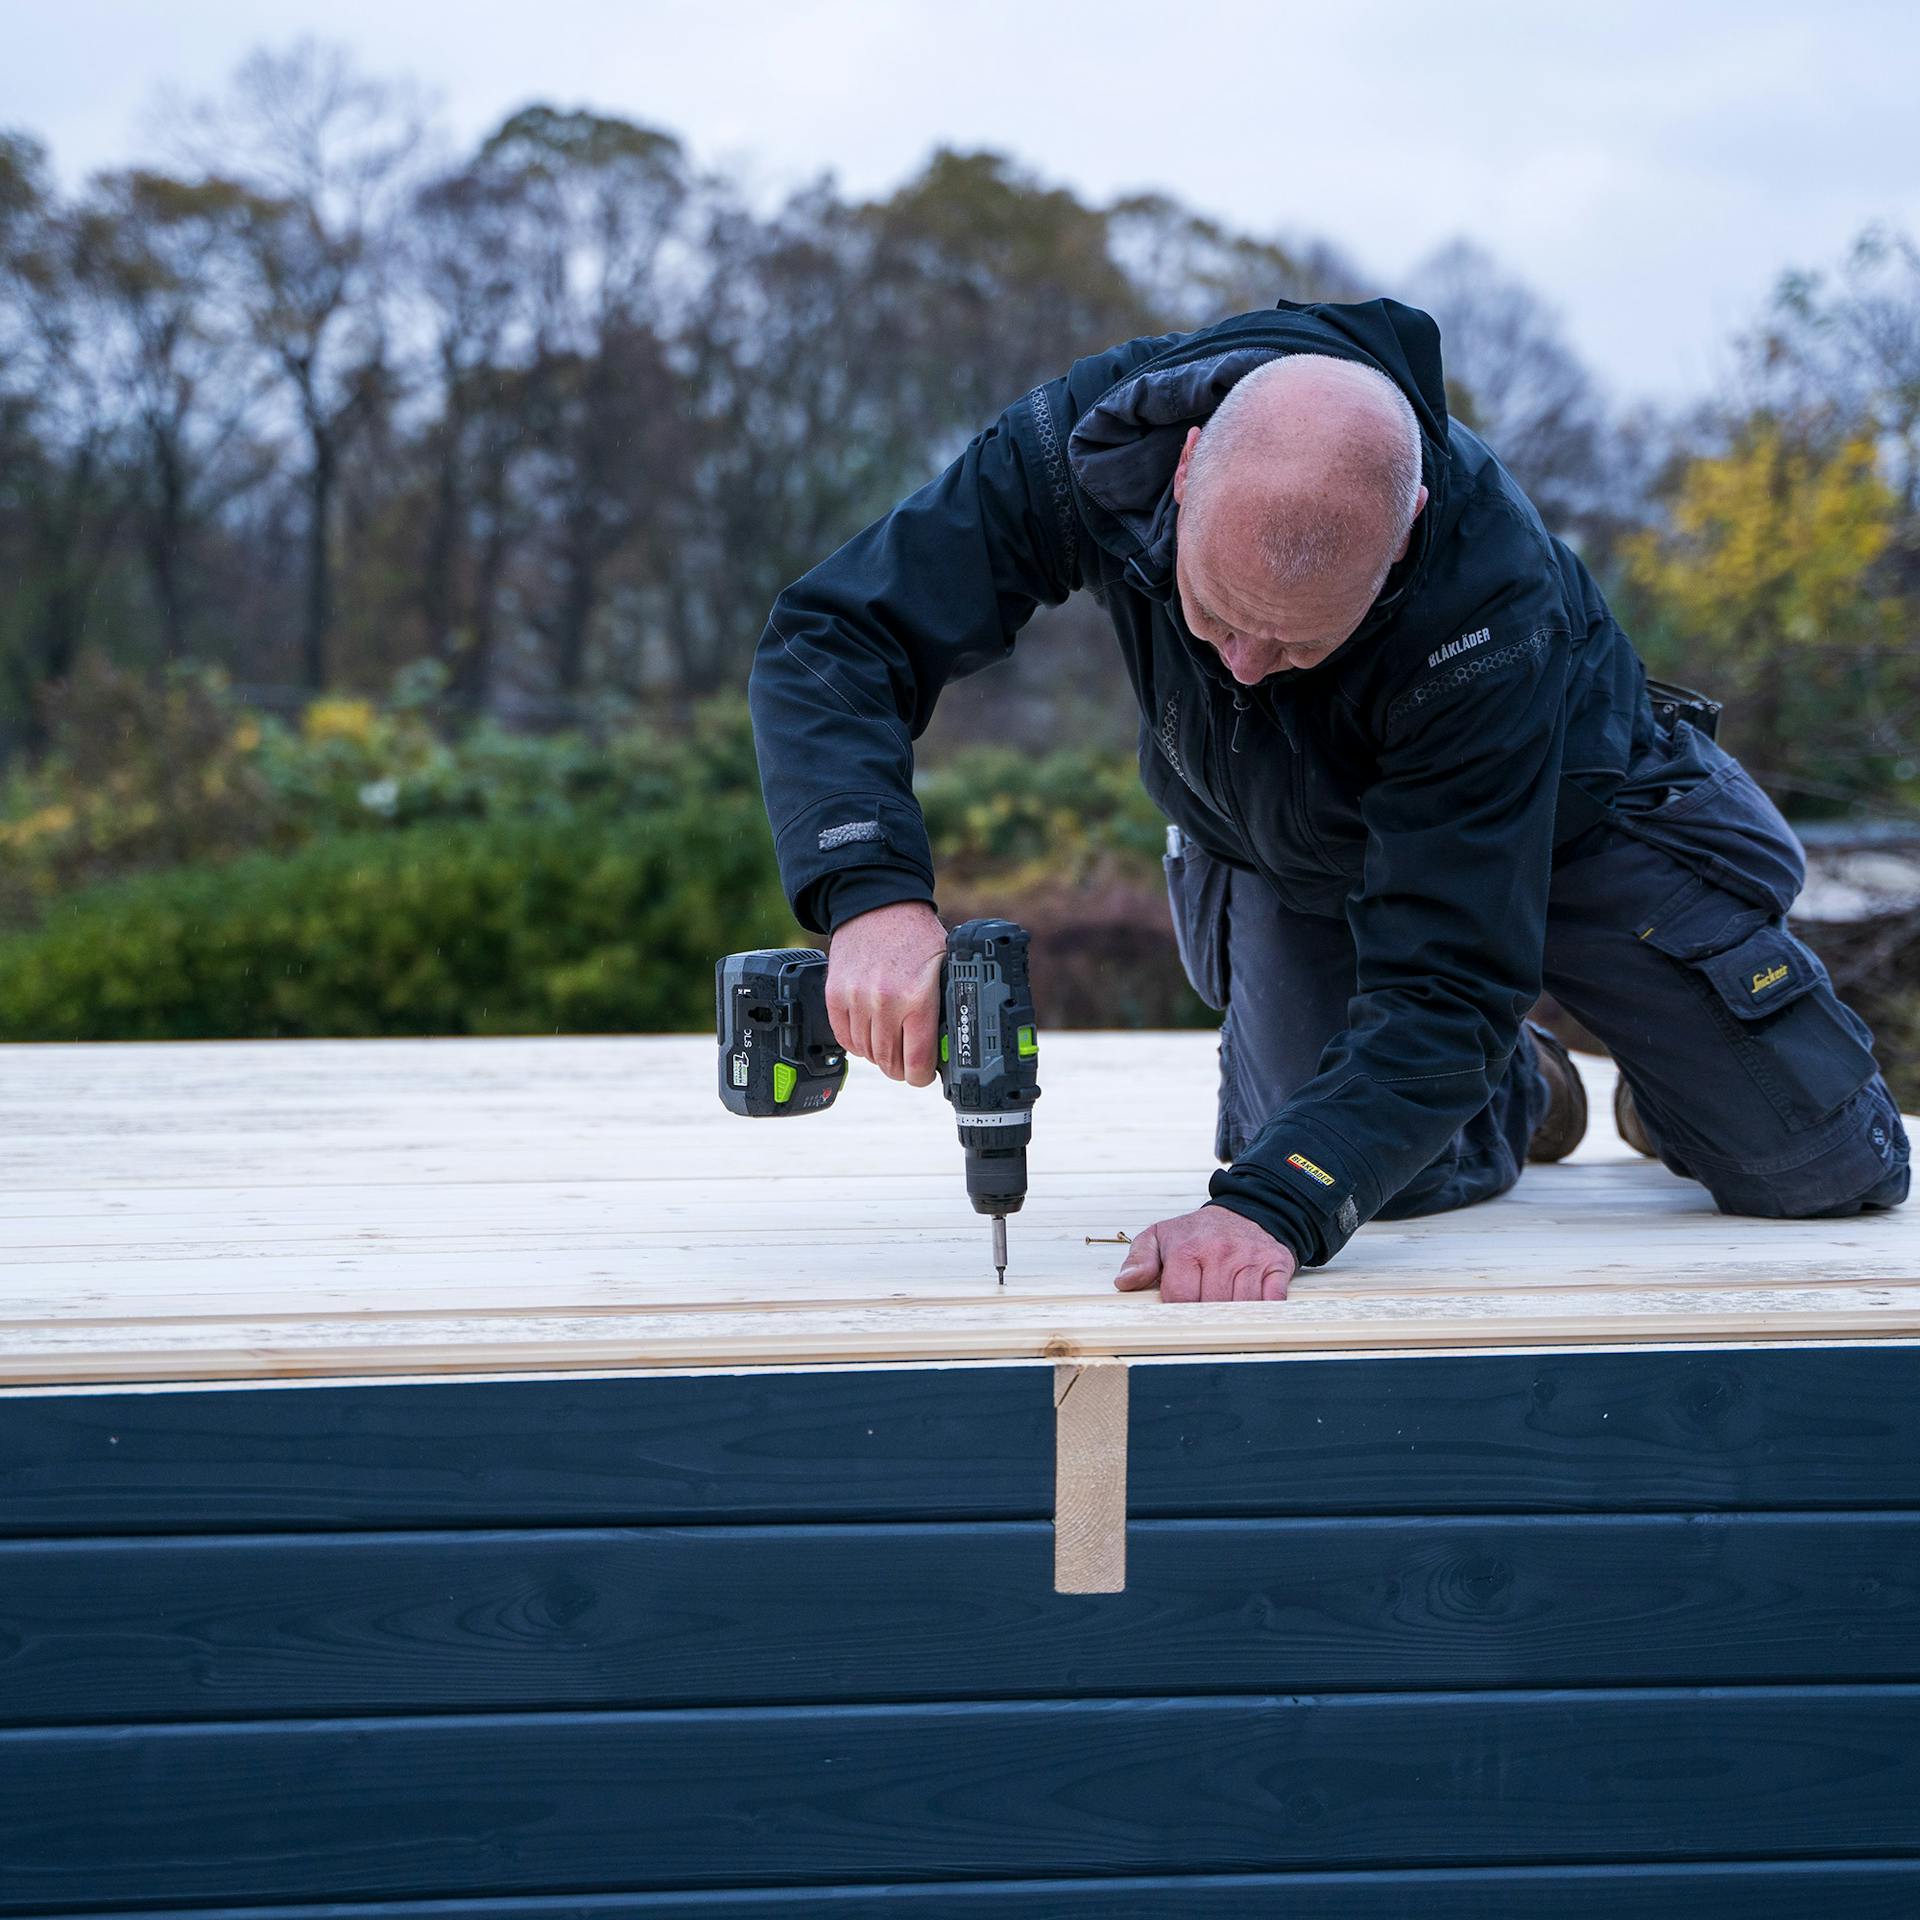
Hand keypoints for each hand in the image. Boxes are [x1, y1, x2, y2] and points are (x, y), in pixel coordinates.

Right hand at [826, 900, 946, 1084]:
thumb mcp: (946, 967)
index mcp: (918, 997)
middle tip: (910, 1063)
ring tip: (892, 1044)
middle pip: (890, 1063)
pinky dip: (858, 1043)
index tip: (925, 1074)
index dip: (922, 1076)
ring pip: (867, 1054)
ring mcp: (856, 999)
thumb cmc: (916, 936)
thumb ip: (948, 1005)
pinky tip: (871, 1034)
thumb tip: (955, 1043)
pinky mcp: (834, 996)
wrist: (876, 906)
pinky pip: (844, 1039)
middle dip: (902, 1069)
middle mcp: (885, 1001)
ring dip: (880, 1055)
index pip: (917, 1061)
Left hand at [1112, 1204, 1297, 1301]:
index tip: (1181, 1308)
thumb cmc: (1201, 1231)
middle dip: (1206, 1314)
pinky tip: (1253, 1304)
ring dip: (1234, 1315)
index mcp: (1188, 1248)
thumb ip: (1140, 1259)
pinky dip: (1264, 1309)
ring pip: (1241, 1307)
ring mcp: (1250, 1258)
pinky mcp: (1276, 1264)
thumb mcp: (1161, 1236)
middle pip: (1211, 1305)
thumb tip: (1125, 1282)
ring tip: (1226, 1305)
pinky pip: (1272, 1301)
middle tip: (1205, 1309)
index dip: (1179, 1309)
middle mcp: (1220, 1251)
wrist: (1248, 1210)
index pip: (1180, 1297)